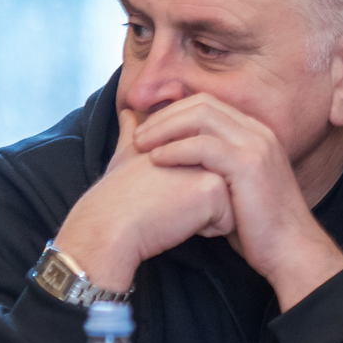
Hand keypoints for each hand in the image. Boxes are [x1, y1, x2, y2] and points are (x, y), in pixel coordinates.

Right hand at [55, 108, 235, 292]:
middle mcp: (204, 143)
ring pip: (231, 205)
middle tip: (166, 201)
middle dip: (202, 203)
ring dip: (206, 217)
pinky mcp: (214, 188)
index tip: (165, 194)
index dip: (190, 192)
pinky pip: (230, 222)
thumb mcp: (126, 156)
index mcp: (188, 135)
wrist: (110, 226)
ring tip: (171, 209)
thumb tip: (128, 113)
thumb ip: (132, 133)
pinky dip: (207, 230)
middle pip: (226, 187)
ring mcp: (211, 164)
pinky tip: (179, 221)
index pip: (211, 174)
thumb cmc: (117, 197)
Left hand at [131, 93, 342, 309]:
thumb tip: (174, 160)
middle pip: (202, 104)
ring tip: (139, 145)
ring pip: (200, 117)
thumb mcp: (233, 188)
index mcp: (255, 133)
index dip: (173, 113)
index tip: (147, 131)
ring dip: (164, 128)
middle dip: (164, 116)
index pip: (208, 104)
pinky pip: (203, 145)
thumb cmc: (257, 227)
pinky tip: (156, 160)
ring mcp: (256, 145)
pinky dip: (175, 149)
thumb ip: (211, 167)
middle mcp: (258, 132)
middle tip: (136, 136)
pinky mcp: (249, 164)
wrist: (290, 250)